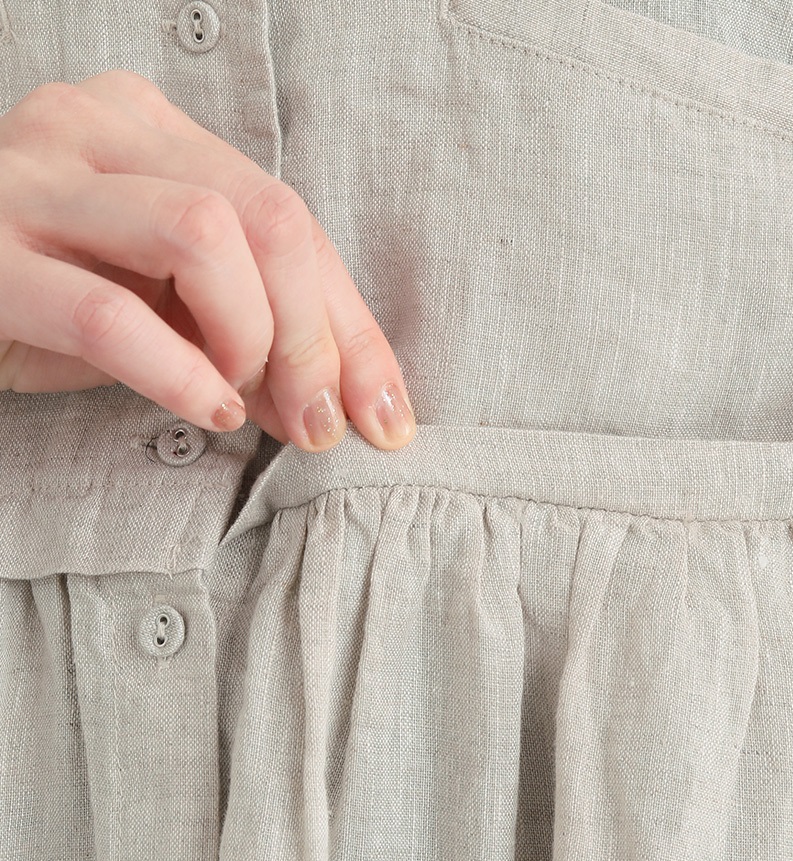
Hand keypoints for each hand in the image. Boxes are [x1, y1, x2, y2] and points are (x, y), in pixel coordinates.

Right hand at [0, 69, 415, 451]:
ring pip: (202, 235)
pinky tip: (209, 407)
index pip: (289, 219)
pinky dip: (181, 373)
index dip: (350, 327)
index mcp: (147, 128)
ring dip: (251, 340)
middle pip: (265, 217)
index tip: (380, 415)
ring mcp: (33, 183)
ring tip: (239, 400)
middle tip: (315, 422)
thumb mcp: (161, 302)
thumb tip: (348, 403)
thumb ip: (251, 330)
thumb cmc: (44, 300)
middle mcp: (92, 129)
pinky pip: (112, 313)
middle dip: (314, 338)